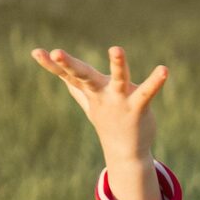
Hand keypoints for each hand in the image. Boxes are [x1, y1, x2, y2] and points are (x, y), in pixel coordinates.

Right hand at [31, 45, 167, 164]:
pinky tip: (164, 70)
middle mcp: (102, 94)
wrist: (126, 151)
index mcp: (90, 90)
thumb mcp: (90, 103)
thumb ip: (78, 89)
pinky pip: (147, 92)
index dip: (50, 64)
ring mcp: (119, 101)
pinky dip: (155, 81)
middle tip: (56, 52)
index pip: (67, 75)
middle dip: (69, 64)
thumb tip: (64, 78)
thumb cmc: (108, 121)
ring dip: (117, 63)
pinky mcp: (138, 107)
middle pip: (83, 75)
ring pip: (118, 78)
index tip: (35, 52)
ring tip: (116, 48)